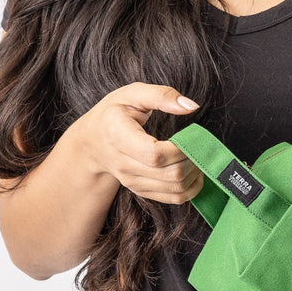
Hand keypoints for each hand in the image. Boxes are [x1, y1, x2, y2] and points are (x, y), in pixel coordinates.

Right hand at [76, 82, 203, 203]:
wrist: (93, 141)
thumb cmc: (115, 113)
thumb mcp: (133, 93)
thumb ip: (162, 96)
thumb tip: (192, 106)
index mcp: (119, 136)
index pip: (155, 154)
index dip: (180, 148)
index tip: (190, 135)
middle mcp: (123, 164)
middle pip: (170, 174)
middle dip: (193, 159)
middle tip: (198, 143)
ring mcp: (131, 181)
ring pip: (175, 188)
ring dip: (195, 173)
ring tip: (197, 154)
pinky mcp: (141, 190)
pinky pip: (174, 197)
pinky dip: (191, 186)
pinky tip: (193, 170)